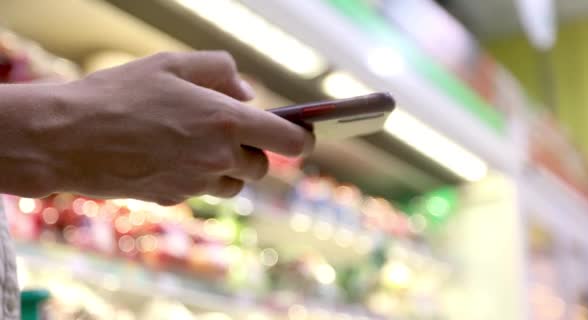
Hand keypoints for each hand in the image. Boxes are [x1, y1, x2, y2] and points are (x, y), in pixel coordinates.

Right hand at [33, 51, 313, 204]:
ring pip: (236, 185)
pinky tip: (170, 158)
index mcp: (226, 121)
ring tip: (197, 145)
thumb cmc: (119, 94)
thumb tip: (248, 95)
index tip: (304, 135)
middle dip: (255, 151)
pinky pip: (203, 192)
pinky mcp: (175, 199)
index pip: (290, 141)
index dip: (304, 139)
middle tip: (229, 131)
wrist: (69, 138)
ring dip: (229, 169)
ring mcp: (197, 183)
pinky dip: (200, 179)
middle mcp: (218, 157)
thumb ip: (220, 71)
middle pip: (263, 167)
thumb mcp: (172, 64)